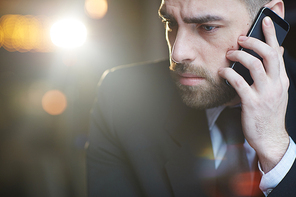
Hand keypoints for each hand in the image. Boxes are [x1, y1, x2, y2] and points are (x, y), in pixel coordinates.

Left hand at [219, 16, 289, 172]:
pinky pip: (239, 83)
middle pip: (268, 55)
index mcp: (281, 80)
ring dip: (239, 56)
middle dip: (254, 42)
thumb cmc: (269, 114)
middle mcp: (276, 85)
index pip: (278, 52)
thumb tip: (276, 53)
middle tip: (241, 38)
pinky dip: (228, 74)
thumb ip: (274, 74)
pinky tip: (222, 73)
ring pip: (254, 65)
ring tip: (229, 54)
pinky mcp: (252, 103)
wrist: (270, 138)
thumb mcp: (277, 92)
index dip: (271, 35)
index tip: (265, 21)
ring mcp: (265, 94)